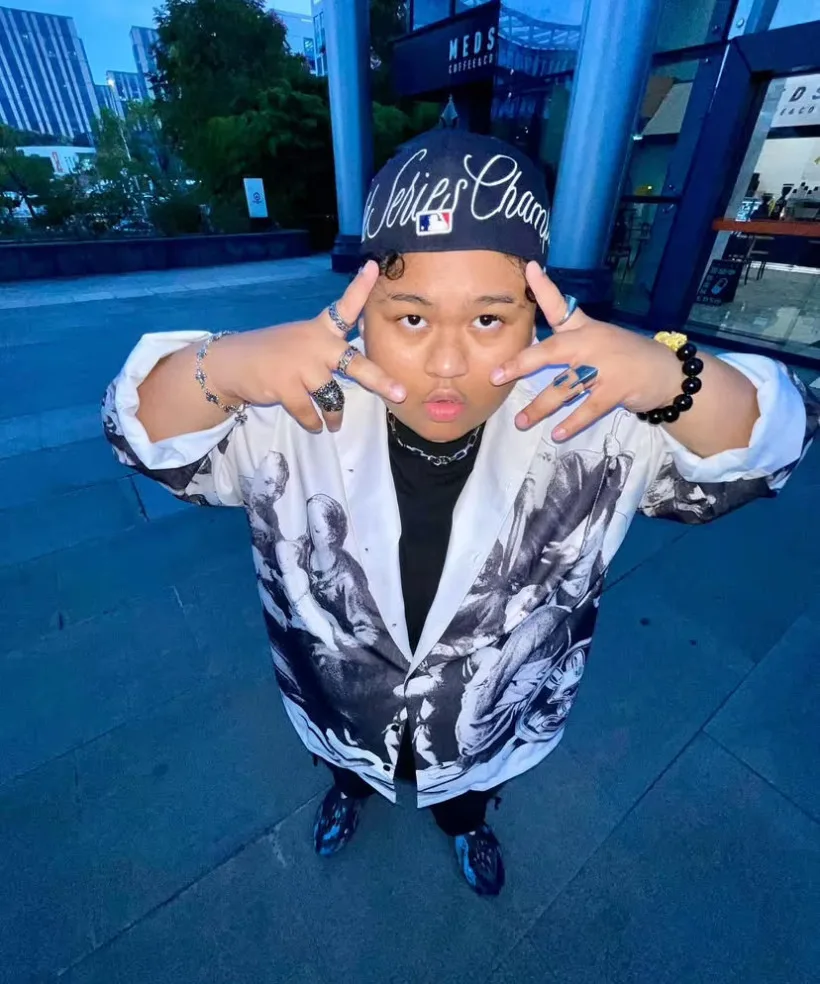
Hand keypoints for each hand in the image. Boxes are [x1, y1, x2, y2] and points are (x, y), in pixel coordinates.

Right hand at [207, 260, 405, 431]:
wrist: (233, 363)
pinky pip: (310, 413)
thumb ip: (330, 347)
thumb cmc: (276, 354)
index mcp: (320, 330)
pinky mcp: (286, 387)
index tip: (375, 266)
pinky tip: (314, 424)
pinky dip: (313, 422)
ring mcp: (301, 366)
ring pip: (332, 398)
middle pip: (354, 363)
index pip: (344, 306)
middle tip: (400, 393)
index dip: (361, 288)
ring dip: (334, 416)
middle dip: (379, 380)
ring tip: (334, 424)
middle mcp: (315, 345)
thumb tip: (365, 364)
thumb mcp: (303, 340)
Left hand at [490, 263, 681, 440]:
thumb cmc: (624, 356)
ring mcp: (604, 367)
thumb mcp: (598, 337)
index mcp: (584, 329)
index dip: (544, 288)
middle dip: (522, 364)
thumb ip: (569, 336)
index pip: (560, 306)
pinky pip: (587, 409)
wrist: (666, 372)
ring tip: (520, 422)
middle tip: (497, 376)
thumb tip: (534, 345)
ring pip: (563, 388)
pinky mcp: (615, 390)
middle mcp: (590, 344)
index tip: (530, 268)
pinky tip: (557, 434)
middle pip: (551, 351)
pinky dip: (571, 423)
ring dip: (540, 407)